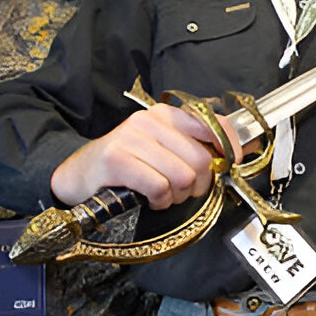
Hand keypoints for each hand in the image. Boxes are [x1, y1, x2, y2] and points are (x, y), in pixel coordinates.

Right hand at [51, 103, 234, 209]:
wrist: (78, 173)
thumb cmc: (125, 164)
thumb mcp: (162, 148)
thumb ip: (195, 146)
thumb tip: (238, 152)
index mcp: (165, 114)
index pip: (212, 126)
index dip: (229, 148)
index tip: (231, 165)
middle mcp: (150, 121)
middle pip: (201, 160)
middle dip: (198, 185)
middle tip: (182, 192)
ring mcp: (132, 138)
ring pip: (183, 176)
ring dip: (177, 196)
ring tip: (162, 195)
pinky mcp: (118, 160)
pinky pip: (159, 187)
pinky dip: (159, 200)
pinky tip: (149, 198)